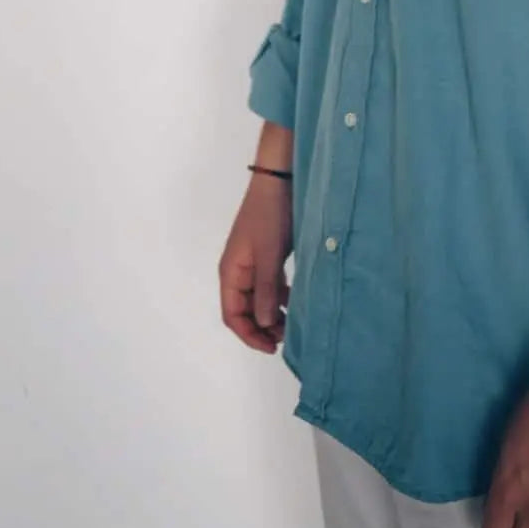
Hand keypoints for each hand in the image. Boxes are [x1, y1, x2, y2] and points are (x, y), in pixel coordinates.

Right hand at [218, 173, 293, 352]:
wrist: (279, 180)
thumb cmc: (270, 215)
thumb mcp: (268, 255)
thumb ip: (266, 291)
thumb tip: (265, 325)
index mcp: (231, 272)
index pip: (232, 315)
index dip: (249, 335)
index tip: (271, 347)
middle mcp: (238, 270)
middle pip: (245, 310)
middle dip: (262, 327)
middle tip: (287, 339)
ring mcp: (253, 262)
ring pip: (259, 298)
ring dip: (273, 314)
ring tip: (294, 324)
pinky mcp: (267, 254)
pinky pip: (270, 284)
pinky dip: (281, 296)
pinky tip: (297, 302)